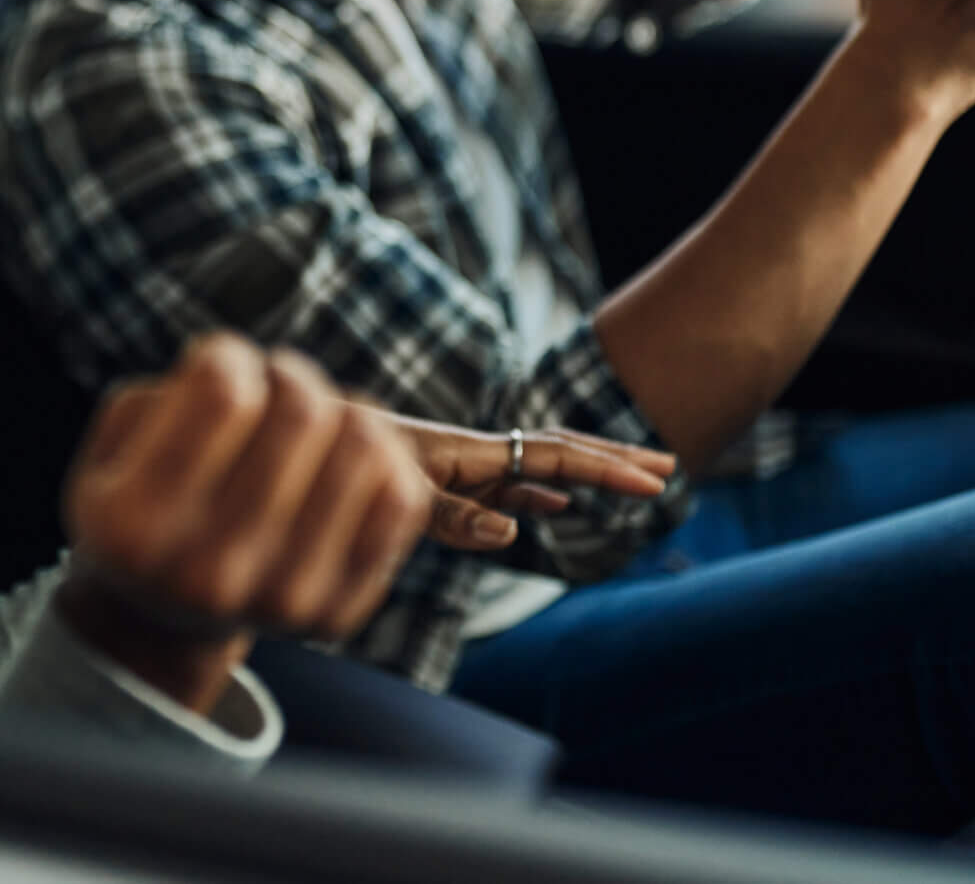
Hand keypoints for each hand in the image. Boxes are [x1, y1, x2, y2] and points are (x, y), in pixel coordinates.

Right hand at [54, 336, 437, 712]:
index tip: (220, 367)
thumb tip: (261, 375)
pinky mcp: (337, 611)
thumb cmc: (145, 499)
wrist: (165, 614)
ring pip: (364, 447)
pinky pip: (401, 500)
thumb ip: (167, 395)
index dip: (229, 356)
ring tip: (316, 424)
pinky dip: (385, 459)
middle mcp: (207, 574)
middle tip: (275, 389)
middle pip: (302, 414)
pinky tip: (347, 462)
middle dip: (291, 376)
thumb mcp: (116, 445)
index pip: (224, 396)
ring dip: (345, 411)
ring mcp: (281, 599)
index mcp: (135, 527)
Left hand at [367, 412, 676, 550]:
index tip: (653, 481)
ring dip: (588, 474)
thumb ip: (450, 515)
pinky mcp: (448, 484)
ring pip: (540, 470)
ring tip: (635, 481)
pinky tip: (558, 508)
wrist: (305, 445)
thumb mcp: (393, 492)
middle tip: (669, 468)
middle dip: (613, 459)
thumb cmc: (341, 467)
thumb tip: (512, 529)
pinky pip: (508, 488)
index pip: (554, 456)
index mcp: (470, 453)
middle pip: (559, 452)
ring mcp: (465, 469)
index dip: (605, 467)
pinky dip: (541, 495)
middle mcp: (476, 454)